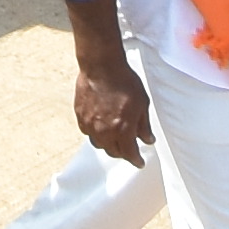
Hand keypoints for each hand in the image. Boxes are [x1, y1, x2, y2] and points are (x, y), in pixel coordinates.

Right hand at [72, 47, 155, 164]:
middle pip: (113, 152)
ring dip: (108, 144)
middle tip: (128, 149)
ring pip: (99, 144)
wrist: (102, 66)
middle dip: (123, 153)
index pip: (130, 154)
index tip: (139, 162)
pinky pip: (87, 132)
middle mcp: (105, 131)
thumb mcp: (142, 103)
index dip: (136, 160)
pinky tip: (100, 127)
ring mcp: (90, 124)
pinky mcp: (80, 115)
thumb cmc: (124, 81)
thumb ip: (144, 125)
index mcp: (123, 129)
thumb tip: (148, 139)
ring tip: (113, 138)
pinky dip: (95, 133)